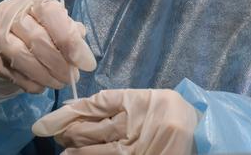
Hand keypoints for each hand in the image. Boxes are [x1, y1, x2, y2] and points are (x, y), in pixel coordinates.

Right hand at [0, 0, 96, 100]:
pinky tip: (42, 85)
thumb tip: (81, 50)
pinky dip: (32, 84)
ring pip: (23, 57)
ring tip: (60, 83)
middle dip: (60, 63)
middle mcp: (11, 14)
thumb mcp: (52, 24)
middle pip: (38, 39)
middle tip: (73, 77)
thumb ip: (68, 32)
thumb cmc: (32, 31)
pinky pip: (13, 74)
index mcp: (33, 2)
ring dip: (47, 76)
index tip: (87, 63)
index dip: (71, 41)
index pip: (52, 15)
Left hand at [32, 89, 198, 154]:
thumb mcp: (144, 100)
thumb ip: (114, 104)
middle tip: (50, 133)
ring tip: (60, 147)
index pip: (93, 106)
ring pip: (94, 145)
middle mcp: (131, 122)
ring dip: (73, 147)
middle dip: (66, 131)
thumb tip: (76, 110)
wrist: (203, 132)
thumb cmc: (172, 112)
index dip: (68, 113)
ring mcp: (133, 143)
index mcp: (133, 100)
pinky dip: (90, 153)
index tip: (47, 122)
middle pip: (89, 127)